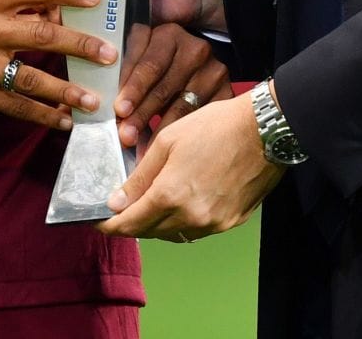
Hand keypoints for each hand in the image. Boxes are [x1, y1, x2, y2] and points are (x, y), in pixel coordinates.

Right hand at [0, 0, 116, 131]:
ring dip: (66, 91)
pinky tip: (65, 120)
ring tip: (94, 100)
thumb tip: (57, 4)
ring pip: (31, 79)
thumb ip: (15, 3)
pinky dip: (43, 115)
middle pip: (40, 35)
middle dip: (79, 45)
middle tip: (109, 54)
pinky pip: (16, 107)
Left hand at [97, 92, 284, 242]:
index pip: (129, 223)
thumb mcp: (168, 141)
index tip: (97, 221)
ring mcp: (213, 224)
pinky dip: (182, 221)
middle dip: (132, 223)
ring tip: (149, 204)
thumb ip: (140, 176)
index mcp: (170, 195)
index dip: (109, 225)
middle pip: (150, 232)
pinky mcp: (231, 222)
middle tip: (121, 209)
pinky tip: (180, 202)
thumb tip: (116, 202)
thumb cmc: (216, 127)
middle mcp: (191, 217)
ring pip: (174, 234)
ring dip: (157, 224)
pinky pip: (197, 230)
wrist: (265, 131)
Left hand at [113, 22, 230, 148]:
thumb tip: (114, 113)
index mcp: (169, 34)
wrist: (195, 61)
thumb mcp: (142, 58)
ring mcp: (214, 69)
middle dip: (142, 114)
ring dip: (160, 130)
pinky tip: (170, 148)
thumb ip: (128, 75)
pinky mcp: (226, 90)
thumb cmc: (158, 65)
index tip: (120, 110)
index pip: (149, 64)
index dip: (133, 89)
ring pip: (183, 105)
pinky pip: (201, 117)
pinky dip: (183, 135)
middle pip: (164, 87)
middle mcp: (195, 48)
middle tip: (127, 136)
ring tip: (143, 150)